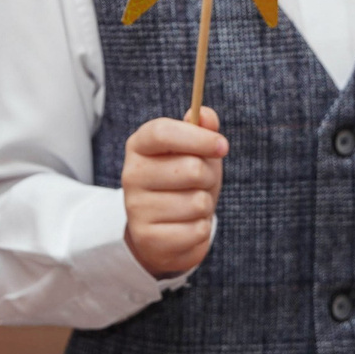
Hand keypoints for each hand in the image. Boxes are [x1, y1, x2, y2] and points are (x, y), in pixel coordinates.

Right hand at [122, 107, 225, 278]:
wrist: (164, 232)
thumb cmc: (183, 184)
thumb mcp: (194, 153)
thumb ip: (201, 130)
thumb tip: (206, 115)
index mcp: (140, 146)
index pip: (163, 132)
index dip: (198, 137)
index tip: (222, 146)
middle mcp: (131, 175)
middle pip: (191, 168)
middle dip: (208, 177)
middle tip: (200, 183)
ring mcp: (136, 208)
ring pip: (198, 202)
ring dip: (204, 205)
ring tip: (190, 206)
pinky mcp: (148, 238)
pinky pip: (197, 230)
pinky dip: (200, 229)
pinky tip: (185, 227)